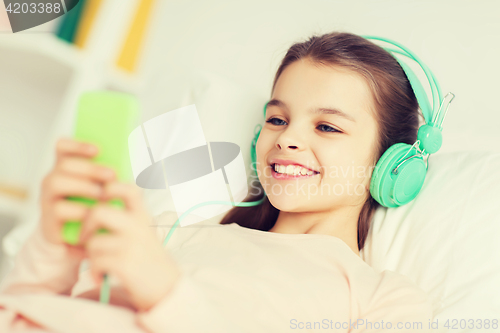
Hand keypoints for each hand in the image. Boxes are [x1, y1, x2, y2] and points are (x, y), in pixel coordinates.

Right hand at [40, 137, 114, 255]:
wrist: (76, 242)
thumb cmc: (91, 212)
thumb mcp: (100, 193)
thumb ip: (108, 179)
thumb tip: (129, 166)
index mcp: (66, 170)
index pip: (63, 148)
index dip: (77, 145)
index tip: (98, 150)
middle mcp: (53, 180)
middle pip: (64, 164)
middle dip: (90, 168)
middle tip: (111, 175)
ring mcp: (47, 198)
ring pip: (56, 182)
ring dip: (83, 186)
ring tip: (102, 194)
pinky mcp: (48, 219)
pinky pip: (58, 209)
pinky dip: (79, 210)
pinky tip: (93, 213)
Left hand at [78, 180, 181, 311]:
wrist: (167, 288)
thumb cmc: (149, 261)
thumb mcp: (144, 234)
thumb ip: (127, 220)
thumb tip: (97, 207)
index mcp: (143, 217)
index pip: (128, 189)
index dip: (110, 188)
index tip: (101, 201)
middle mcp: (139, 227)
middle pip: (98, 212)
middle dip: (85, 226)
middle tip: (86, 238)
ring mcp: (132, 245)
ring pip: (93, 242)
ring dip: (90, 256)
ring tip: (100, 264)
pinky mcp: (125, 263)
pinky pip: (95, 262)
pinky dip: (94, 272)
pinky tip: (102, 276)